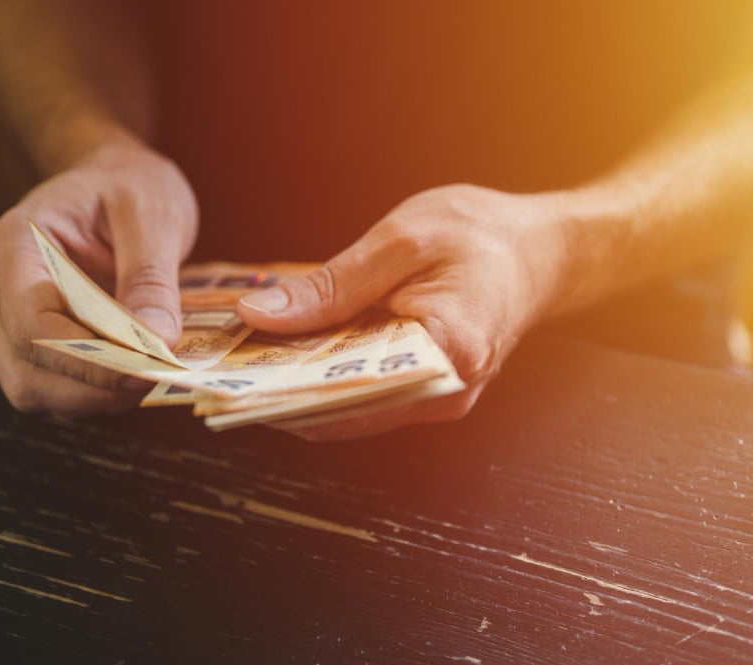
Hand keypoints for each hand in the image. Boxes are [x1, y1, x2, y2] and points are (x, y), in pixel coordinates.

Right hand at [0, 137, 197, 418]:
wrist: (119, 184)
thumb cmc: (130, 187)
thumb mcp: (151, 214)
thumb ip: (151, 276)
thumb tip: (157, 341)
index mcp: (15, 244)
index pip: (29, 321)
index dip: (84, 356)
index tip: (144, 365)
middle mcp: (0, 289)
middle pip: (24, 367)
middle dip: (92, 387)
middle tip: (157, 377)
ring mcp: (12, 323)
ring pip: (35, 390)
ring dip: (94, 398)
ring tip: (151, 376)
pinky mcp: (38, 348)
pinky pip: (57, 392)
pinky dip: (96, 396)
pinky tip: (138, 377)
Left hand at [237, 184, 570, 439]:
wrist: (542, 250)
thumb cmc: (483, 235)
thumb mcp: (400, 240)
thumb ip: (330, 286)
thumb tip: (260, 316)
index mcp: (447, 352)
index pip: (348, 391)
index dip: (284, 390)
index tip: (230, 380)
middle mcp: (444, 392)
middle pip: (343, 408)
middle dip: (281, 392)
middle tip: (225, 369)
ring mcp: (436, 398)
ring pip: (350, 408)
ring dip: (300, 387)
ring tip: (246, 362)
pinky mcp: (426, 390)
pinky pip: (365, 395)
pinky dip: (326, 377)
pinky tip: (290, 355)